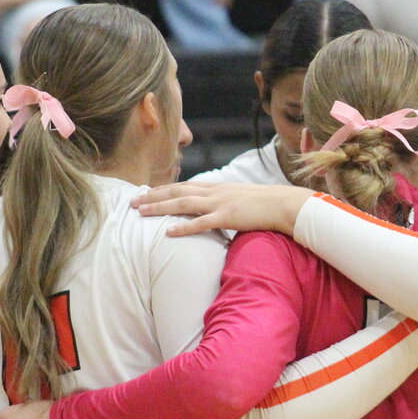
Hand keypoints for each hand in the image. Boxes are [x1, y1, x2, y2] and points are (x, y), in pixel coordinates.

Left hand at [131, 181, 313, 237]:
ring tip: (140, 213)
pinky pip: (201, 223)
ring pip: (183, 203)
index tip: (144, 193)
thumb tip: (212, 214)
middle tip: (131, 202)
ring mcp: (220, 203)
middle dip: (152, 196)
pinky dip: (183, 227)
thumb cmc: (265, 205)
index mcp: (217, 187)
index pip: (183, 186)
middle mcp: (214, 191)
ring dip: (159, 208)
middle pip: (176, 191)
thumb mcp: (240, 200)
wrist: (285, 204)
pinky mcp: (228, 216)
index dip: (162, 189)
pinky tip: (167, 232)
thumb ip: (224, 204)